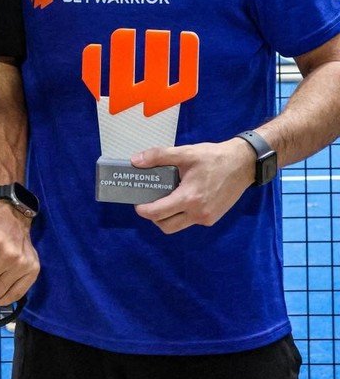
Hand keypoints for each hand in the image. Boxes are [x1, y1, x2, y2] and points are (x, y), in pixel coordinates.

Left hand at [131, 139, 255, 233]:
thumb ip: (158, 156)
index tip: (137, 203)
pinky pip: (191, 221)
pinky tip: (182, 197)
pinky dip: (182, 213)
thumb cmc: (214, 158)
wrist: (243, 164)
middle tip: (149, 201)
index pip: (158, 213)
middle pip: (166, 226)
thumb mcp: (185, 152)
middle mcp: (198, 213)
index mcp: (189, 198)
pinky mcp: (213, 218)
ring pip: (178, 225)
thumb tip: (136, 160)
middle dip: (154, 217)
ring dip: (168, 217)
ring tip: (165, 198)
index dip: (143, 210)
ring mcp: (207, 218)